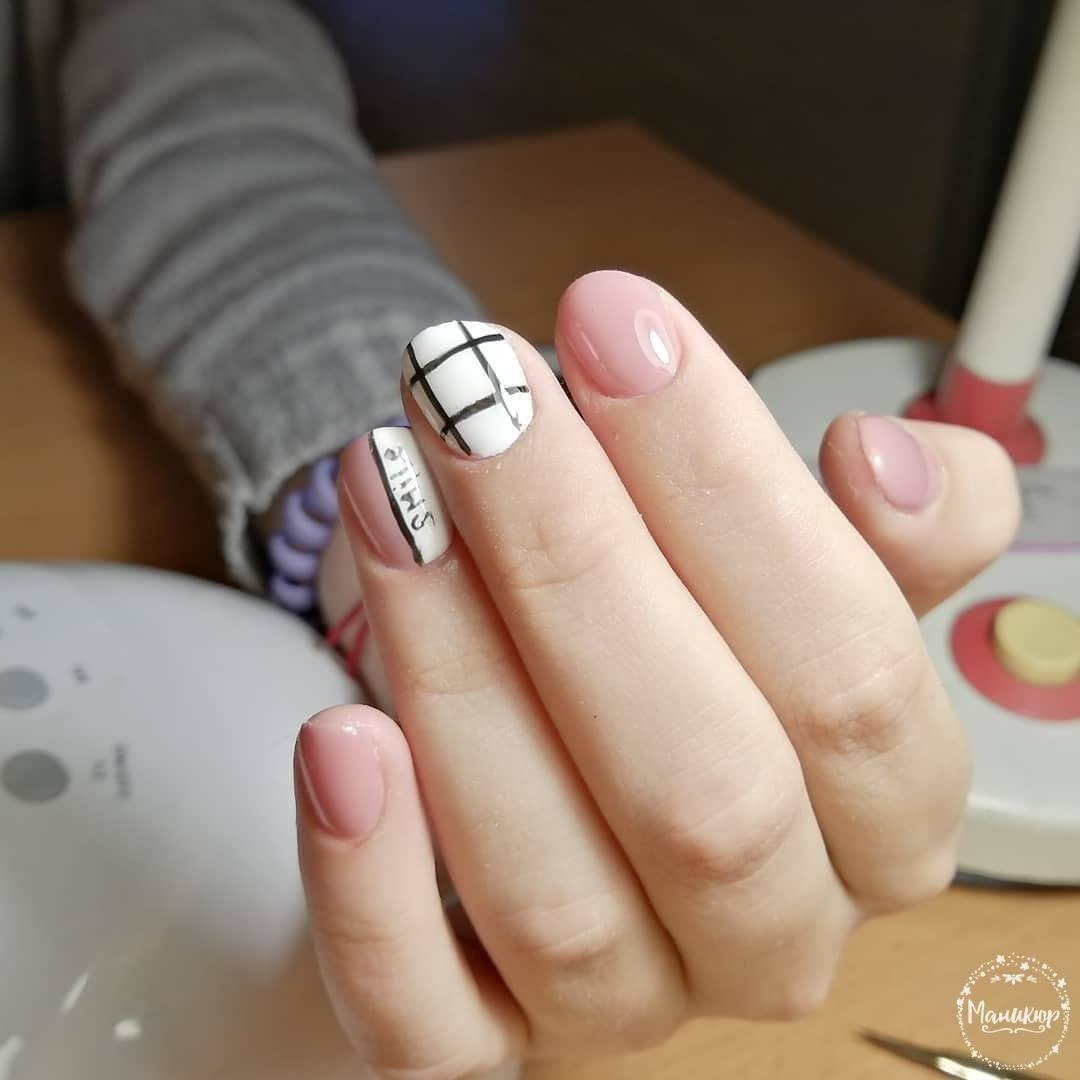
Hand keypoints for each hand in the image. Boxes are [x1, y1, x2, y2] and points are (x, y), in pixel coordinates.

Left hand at [295, 272, 1017, 1076]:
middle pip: (702, 784)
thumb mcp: (807, 571)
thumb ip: (886, 524)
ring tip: (389, 498)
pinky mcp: (483, 1033)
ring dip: (458, 672)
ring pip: (552, 885)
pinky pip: (426, 1021)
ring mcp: (626, 997)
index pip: (847, 670)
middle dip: (576, 562)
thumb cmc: (693, 635)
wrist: (584, 740)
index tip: (615, 329)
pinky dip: (374, 889)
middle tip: (476, 397)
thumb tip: (887, 464)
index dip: (730, 488)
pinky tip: (338, 740)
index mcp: (881, 818)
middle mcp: (767, 928)